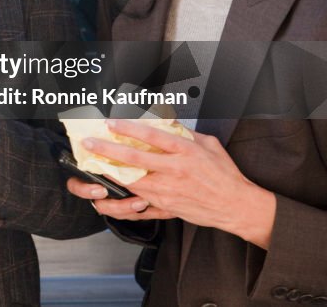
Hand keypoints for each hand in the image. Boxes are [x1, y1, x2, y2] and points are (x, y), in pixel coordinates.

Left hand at [77, 119, 275, 247]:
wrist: (236, 206)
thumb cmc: (224, 175)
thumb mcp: (209, 145)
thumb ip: (185, 133)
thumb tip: (166, 121)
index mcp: (185, 152)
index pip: (152, 136)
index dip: (129, 128)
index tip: (111, 123)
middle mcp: (175, 170)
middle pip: (134, 158)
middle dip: (108, 150)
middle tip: (90, 143)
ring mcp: (168, 190)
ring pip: (131, 180)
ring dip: (110, 171)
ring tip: (93, 162)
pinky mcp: (166, 205)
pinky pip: (139, 198)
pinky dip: (122, 190)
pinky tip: (110, 184)